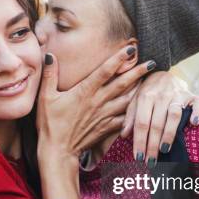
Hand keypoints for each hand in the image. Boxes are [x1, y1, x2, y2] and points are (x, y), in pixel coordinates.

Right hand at [36, 47, 153, 161]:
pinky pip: (125, 118)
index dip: (118, 58)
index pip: (105, 71)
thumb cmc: (50, 124)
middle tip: (152, 63)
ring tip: (150, 82)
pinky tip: (141, 107)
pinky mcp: (107, 128)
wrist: (58, 150)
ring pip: (127, 100)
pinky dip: (134, 112)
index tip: (130, 49)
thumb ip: (49, 75)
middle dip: (138, 72)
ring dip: (140, 90)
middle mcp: (98, 101)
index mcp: (85, 91)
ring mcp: (104, 115)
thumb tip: (49, 55)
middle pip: (122, 83)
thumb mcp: (46, 97)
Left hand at [120, 71, 198, 164]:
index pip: (142, 123)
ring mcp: (178, 94)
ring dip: (169, 134)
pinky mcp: (192, 94)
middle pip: (156, 123)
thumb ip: (130, 117)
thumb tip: (124, 135)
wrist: (162, 69)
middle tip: (151, 161)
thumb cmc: (146, 90)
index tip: (138, 157)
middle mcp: (161, 95)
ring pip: (174, 115)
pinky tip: (194, 124)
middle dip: (153, 145)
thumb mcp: (134, 100)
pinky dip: (198, 113)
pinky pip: (198, 103)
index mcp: (145, 97)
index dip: (140, 141)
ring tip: (165, 150)